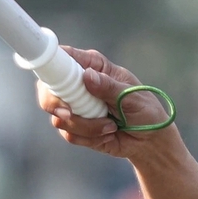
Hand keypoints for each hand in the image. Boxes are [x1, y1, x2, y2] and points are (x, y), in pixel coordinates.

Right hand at [36, 47, 170, 158]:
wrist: (150, 141)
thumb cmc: (145, 111)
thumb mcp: (132, 96)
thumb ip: (109, 87)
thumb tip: (88, 76)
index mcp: (93, 67)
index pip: (62, 57)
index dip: (51, 64)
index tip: (53, 78)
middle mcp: (79, 85)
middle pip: (47, 89)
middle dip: (55, 103)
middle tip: (70, 112)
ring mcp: (75, 108)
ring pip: (59, 116)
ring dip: (86, 126)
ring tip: (110, 126)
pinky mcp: (76, 129)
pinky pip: (69, 134)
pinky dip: (89, 138)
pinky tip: (107, 134)